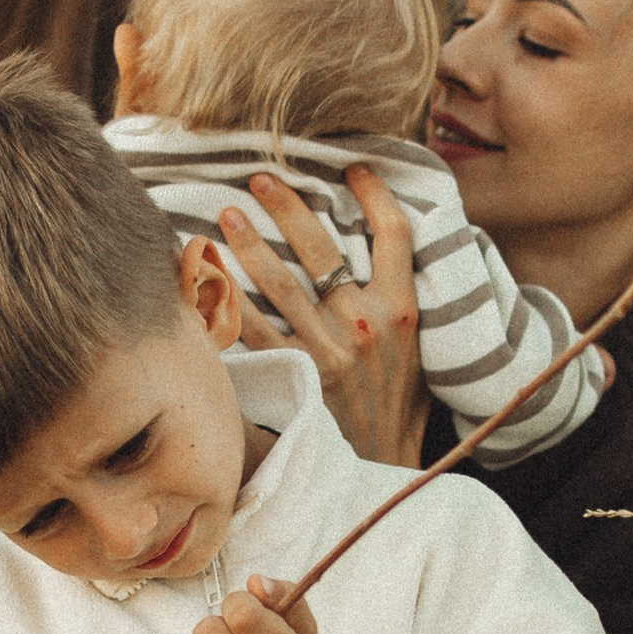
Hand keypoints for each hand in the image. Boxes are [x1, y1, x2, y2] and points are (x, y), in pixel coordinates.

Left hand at [217, 166, 430, 467]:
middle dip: (288, 205)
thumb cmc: (400, 405)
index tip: (352, 168)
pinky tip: (210, 274)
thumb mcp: (421, 348)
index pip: (394, 232)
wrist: (384, 465)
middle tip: (262, 177)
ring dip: (248, 242)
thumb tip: (383, 253)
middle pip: (323, 245)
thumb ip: (402, 300)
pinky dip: (229, 297)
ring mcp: (328, 348)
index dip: (374, 193)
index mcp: (403, 309)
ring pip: (281, 280)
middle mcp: (366, 322)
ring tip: (227, 213)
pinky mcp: (296, 373)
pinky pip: (254, 325)